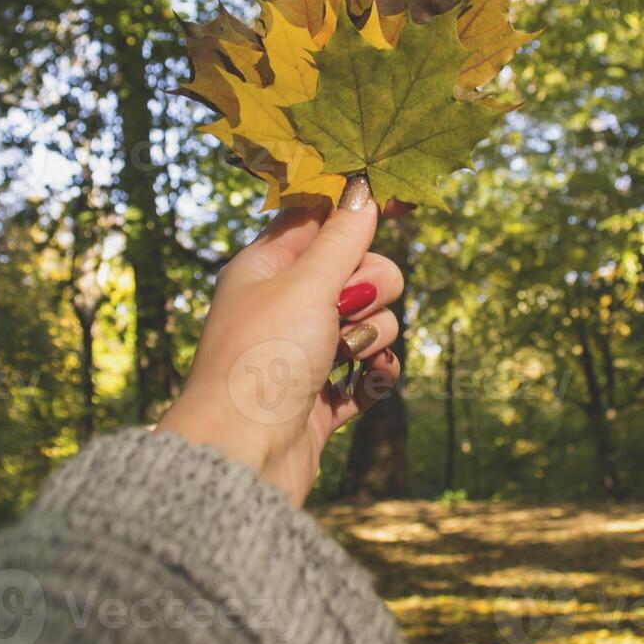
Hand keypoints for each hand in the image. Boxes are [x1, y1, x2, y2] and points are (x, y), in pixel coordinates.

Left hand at [155, 176, 403, 505]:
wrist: (243, 455)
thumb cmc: (262, 359)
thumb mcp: (305, 286)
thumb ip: (342, 239)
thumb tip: (363, 188)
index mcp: (265, 268)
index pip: (319, 221)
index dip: (357, 212)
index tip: (400, 204)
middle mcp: (283, 305)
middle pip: (358, 270)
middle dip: (370, 287)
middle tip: (348, 306)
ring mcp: (304, 353)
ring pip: (371, 321)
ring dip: (372, 335)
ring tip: (346, 355)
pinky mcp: (322, 397)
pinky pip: (369, 371)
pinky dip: (375, 374)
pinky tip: (370, 380)